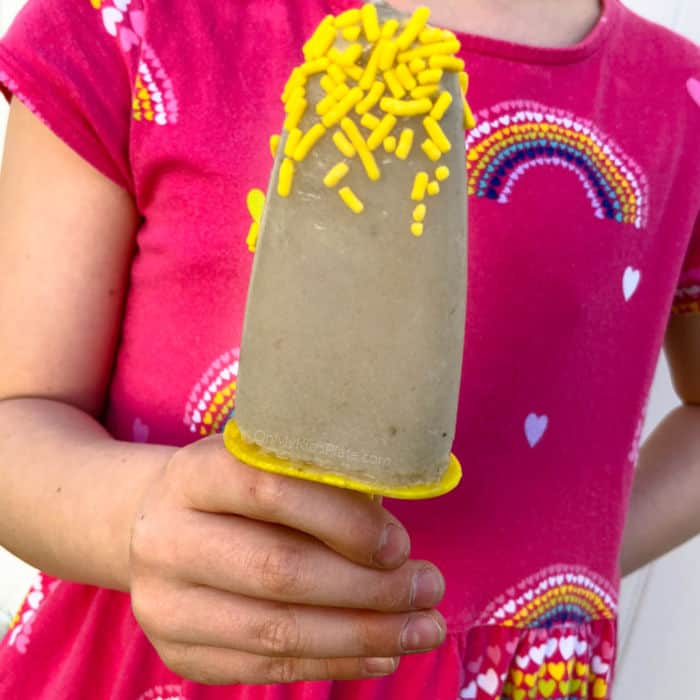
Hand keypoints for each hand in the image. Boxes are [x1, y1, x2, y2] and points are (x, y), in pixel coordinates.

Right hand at [129, 434, 446, 684]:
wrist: (158, 527)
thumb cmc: (235, 492)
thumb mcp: (265, 465)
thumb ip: (318, 488)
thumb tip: (397, 542)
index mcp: (193, 473)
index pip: (270, 491)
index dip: (342, 520)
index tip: (400, 543)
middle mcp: (167, 538)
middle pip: (278, 570)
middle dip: (368, 586)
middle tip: (428, 587)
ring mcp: (164, 603)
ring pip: (276, 629)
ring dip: (363, 634)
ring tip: (422, 628)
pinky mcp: (179, 652)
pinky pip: (267, 666)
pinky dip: (335, 661)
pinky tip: (381, 654)